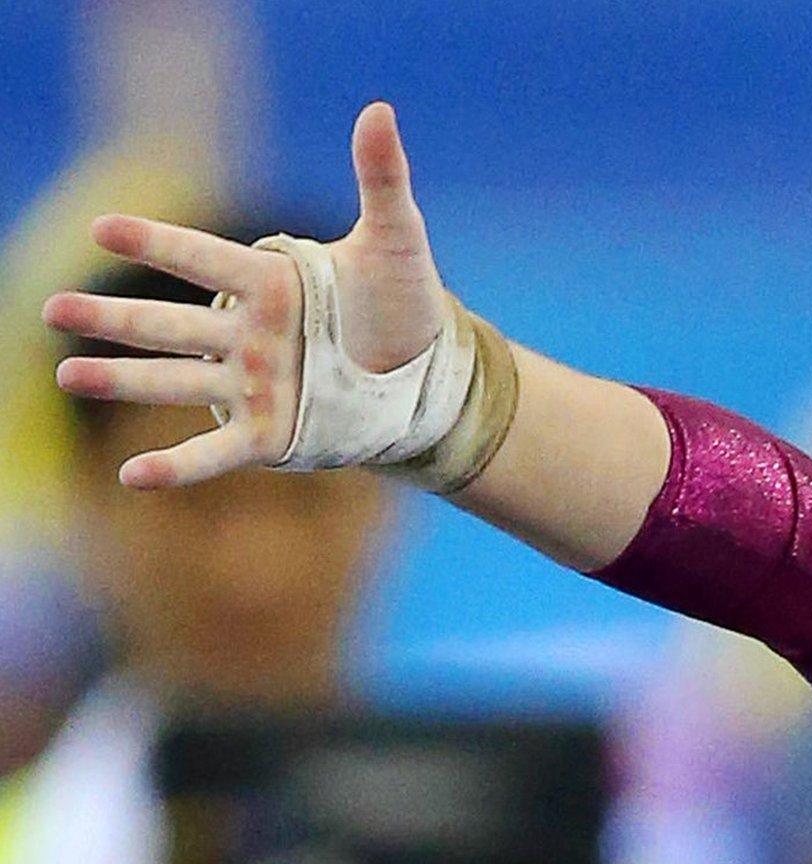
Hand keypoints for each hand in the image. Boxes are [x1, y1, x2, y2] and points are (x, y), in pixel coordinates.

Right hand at [42, 102, 446, 487]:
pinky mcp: (269, 434)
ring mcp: (252, 385)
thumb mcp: (398, 240)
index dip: (157, 244)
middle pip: (169, 322)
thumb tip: (378, 109)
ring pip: (175, 380)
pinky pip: (213, 451)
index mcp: (271, 283)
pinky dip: (175, 467)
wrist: (431, 375)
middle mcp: (248, 334)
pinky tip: (129, 478)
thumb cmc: (407, 302)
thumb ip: (380, 179)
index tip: (103, 227)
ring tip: (65, 375)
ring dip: (121, 380)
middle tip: (52, 307)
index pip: (204, 260)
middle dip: (113, 316)